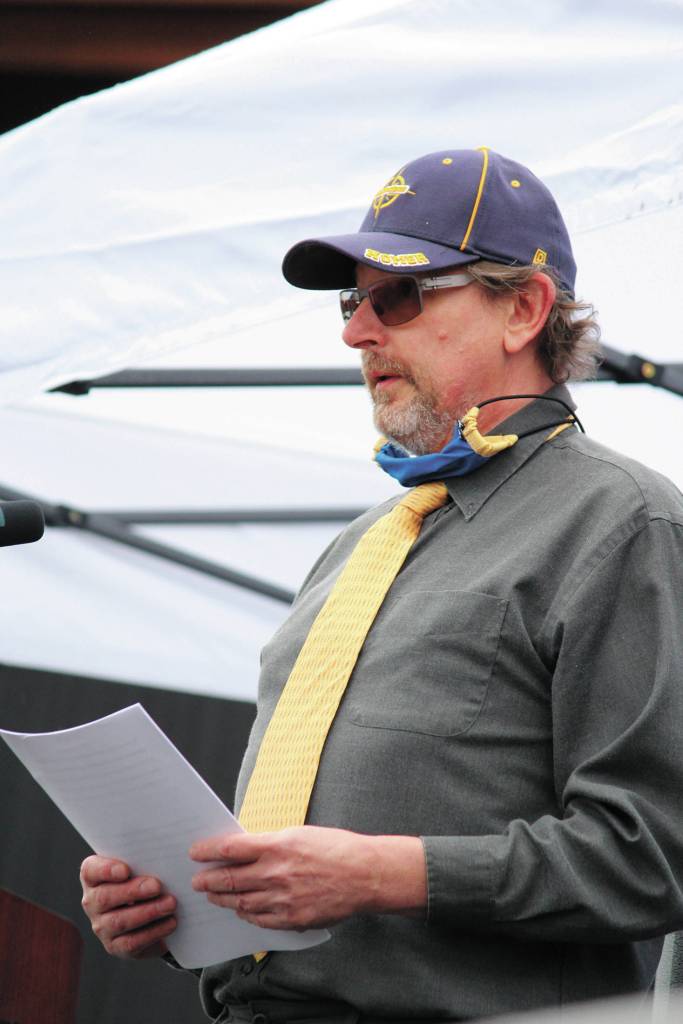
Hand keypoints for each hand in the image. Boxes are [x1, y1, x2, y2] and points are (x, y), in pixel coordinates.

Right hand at [80, 855, 176, 958]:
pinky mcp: (115, 946)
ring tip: (170, 904)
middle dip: (133, 891)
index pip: (91, 871)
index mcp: (94, 877)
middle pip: (106, 897)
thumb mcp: (140, 866)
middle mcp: (92, 902)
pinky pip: (132, 942)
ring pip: (119, 921)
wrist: (147, 911)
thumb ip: (143, 859)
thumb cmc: (143, 879)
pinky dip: (153, 932)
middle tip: (157, 886)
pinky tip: (170, 923)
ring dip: (148, 912)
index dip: (106, 870)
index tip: (126, 870)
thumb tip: (164, 857)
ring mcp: (101, 926)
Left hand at [190, 825, 425, 930]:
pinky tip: (241, 910)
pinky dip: (246, 914)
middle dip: (208, 881)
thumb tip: (244, 849)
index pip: (230, 849)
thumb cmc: (335, 848)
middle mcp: (275, 873)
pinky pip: (259, 919)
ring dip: (222, 900)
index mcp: (276, 846)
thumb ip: (270, 843)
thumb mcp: (299, 834)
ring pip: (240, 902)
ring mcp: (282, 899)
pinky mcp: (291, 918)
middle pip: (229, 879)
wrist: (364, 874)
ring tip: (213, 896)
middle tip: (197, 881)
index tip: (195, 852)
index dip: (207, 851)